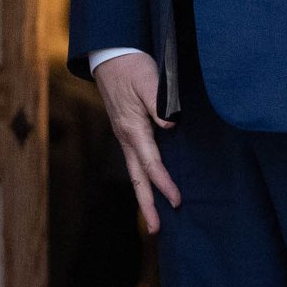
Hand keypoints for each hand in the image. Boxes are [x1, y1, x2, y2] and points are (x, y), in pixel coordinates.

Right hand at [92, 52, 179, 231]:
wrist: (109, 56)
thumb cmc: (131, 66)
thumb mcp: (148, 80)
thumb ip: (159, 104)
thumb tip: (170, 126)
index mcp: (133, 129)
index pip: (151, 164)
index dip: (165, 184)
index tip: (177, 201)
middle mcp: (126, 137)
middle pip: (137, 178)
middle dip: (146, 205)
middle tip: (155, 230)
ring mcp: (124, 136)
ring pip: (134, 172)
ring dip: (143, 195)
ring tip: (152, 218)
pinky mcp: (126, 131)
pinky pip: (135, 161)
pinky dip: (142, 178)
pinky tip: (149, 185)